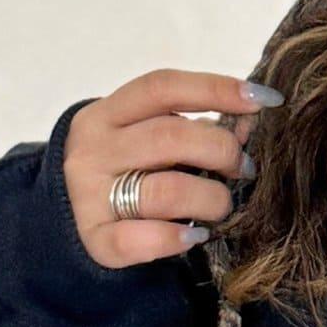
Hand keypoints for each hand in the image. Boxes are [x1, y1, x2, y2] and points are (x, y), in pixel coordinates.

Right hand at [62, 68, 281, 268]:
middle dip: (223, 151)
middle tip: (244, 168)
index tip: (265, 99)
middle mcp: (92, 149)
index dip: (217, 88)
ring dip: (211, 199)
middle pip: (171, 137)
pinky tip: (194, 236)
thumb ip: (188, 126)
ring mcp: (88, 195)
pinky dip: (178, 238)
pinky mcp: (94, 239)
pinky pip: (142, 239)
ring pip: (166, 191)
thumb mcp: (144, 135)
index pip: (164, 87)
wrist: (62, 215)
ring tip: (220, 205)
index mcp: (108, 113)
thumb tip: (248, 122)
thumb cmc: (125, 168)